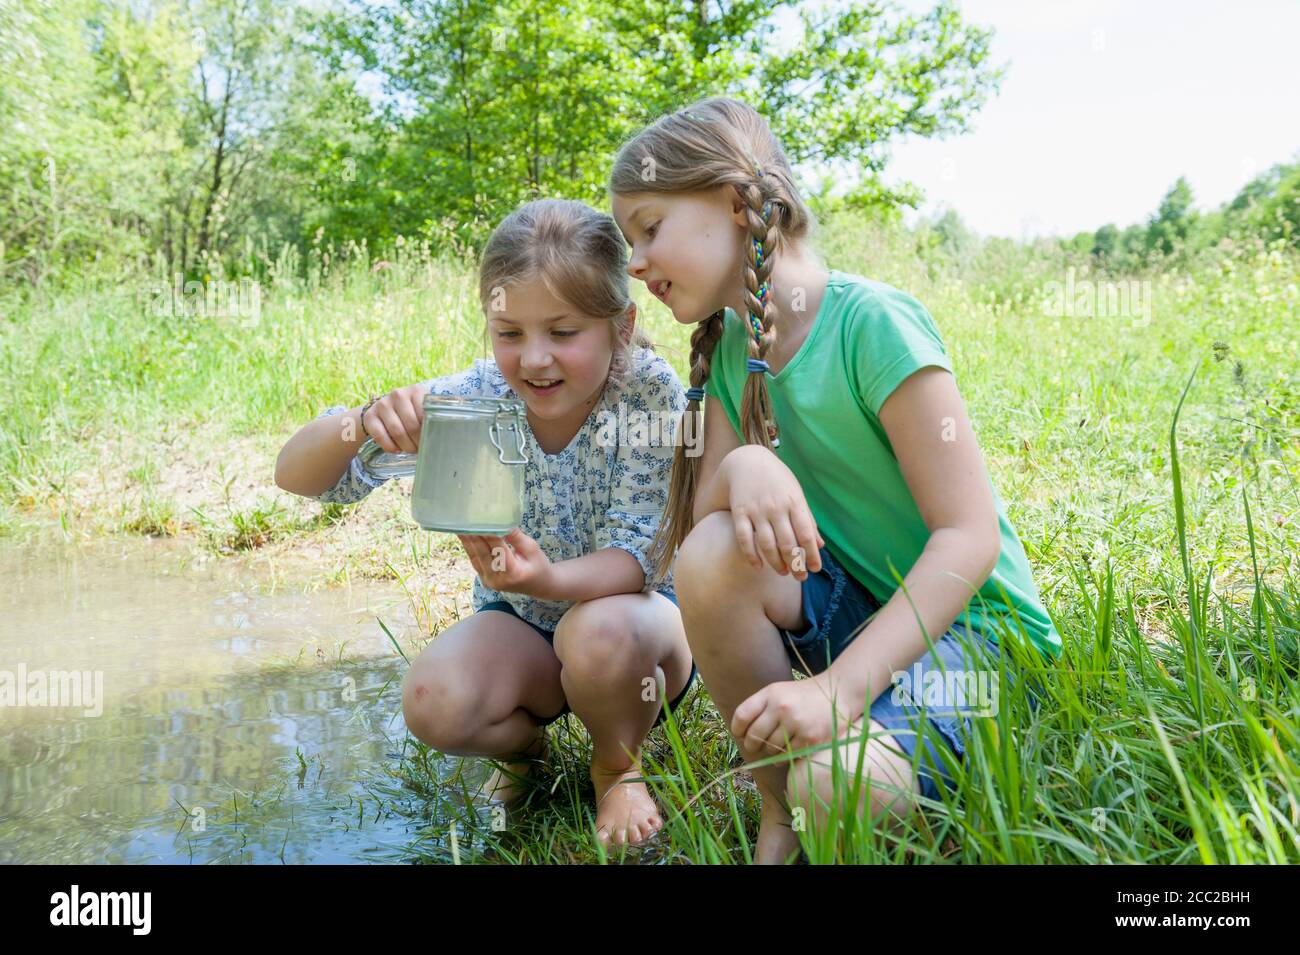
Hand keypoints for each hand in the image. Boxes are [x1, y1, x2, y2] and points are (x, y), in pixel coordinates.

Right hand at [363, 383, 427, 453]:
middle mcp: (398, 394)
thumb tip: (447, 435)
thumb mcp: (422, 408)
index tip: (431, 440)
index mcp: (415, 391)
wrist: (383, 408)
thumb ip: (432, 417)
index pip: (426, 416)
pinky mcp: (370, 416)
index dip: (429, 432)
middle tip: (421, 449)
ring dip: (406, 446)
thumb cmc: (410, 411)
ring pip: (397, 432)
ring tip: (411, 450)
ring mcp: (383, 404)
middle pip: (412, 426)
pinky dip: (390, 447)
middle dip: (418, 442)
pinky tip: (397, 449)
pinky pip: (380, 436)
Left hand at [458, 528, 555, 598]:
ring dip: (468, 541)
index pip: (497, 549)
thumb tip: (501, 520)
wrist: (539, 585)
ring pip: (475, 557)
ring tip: (460, 524)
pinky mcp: (485, 580)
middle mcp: (498, 580)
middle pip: (482, 553)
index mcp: (513, 572)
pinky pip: (475, 561)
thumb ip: (515, 536)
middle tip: (465, 519)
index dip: (488, 533)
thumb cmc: (538, 565)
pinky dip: (470, 547)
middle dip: (473, 535)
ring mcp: (489, 582)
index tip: (480, 519)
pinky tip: (465, 535)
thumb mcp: (532, 548)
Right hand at [722, 446, 823, 579]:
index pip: (806, 534)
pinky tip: (759, 566)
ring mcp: (757, 510)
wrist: (746, 461)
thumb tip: (819, 546)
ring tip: (783, 573)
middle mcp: (776, 507)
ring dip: (776, 563)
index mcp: (794, 502)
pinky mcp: (739, 512)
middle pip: (787, 544)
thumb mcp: (796, 494)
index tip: (815, 569)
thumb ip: (807, 520)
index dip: (811, 555)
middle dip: (796, 565)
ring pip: (767, 544)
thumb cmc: (777, 479)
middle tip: (800, 578)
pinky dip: (751, 555)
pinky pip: (744, 539)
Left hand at [731, 676, 853, 761]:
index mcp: (771, 693)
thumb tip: (740, 733)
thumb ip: (760, 707)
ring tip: (774, 746)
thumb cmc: (803, 695)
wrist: (838, 693)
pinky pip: (786, 756)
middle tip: (754, 746)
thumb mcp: (779, 691)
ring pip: (770, 748)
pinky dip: (782, 758)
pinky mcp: (810, 738)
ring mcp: (796, 723)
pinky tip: (785, 752)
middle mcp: (782, 707)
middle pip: (753, 735)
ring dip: (768, 751)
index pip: (742, 714)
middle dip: (751, 745)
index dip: (736, 728)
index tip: (739, 734)